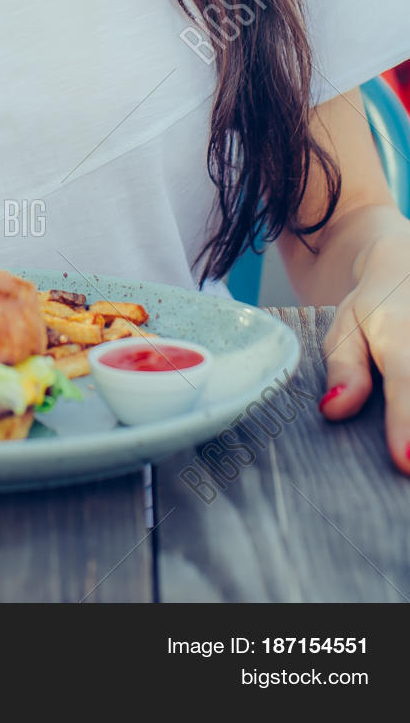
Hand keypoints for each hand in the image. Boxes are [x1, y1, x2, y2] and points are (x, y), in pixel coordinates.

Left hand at [319, 232, 409, 474]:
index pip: (406, 384)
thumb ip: (344, 370)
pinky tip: (408, 435)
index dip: (406, 424)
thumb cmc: (374, 307)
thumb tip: (334, 411)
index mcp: (400, 331)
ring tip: (404, 458)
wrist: (407, 266)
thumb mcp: (345, 328)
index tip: (405, 463)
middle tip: (402, 470)